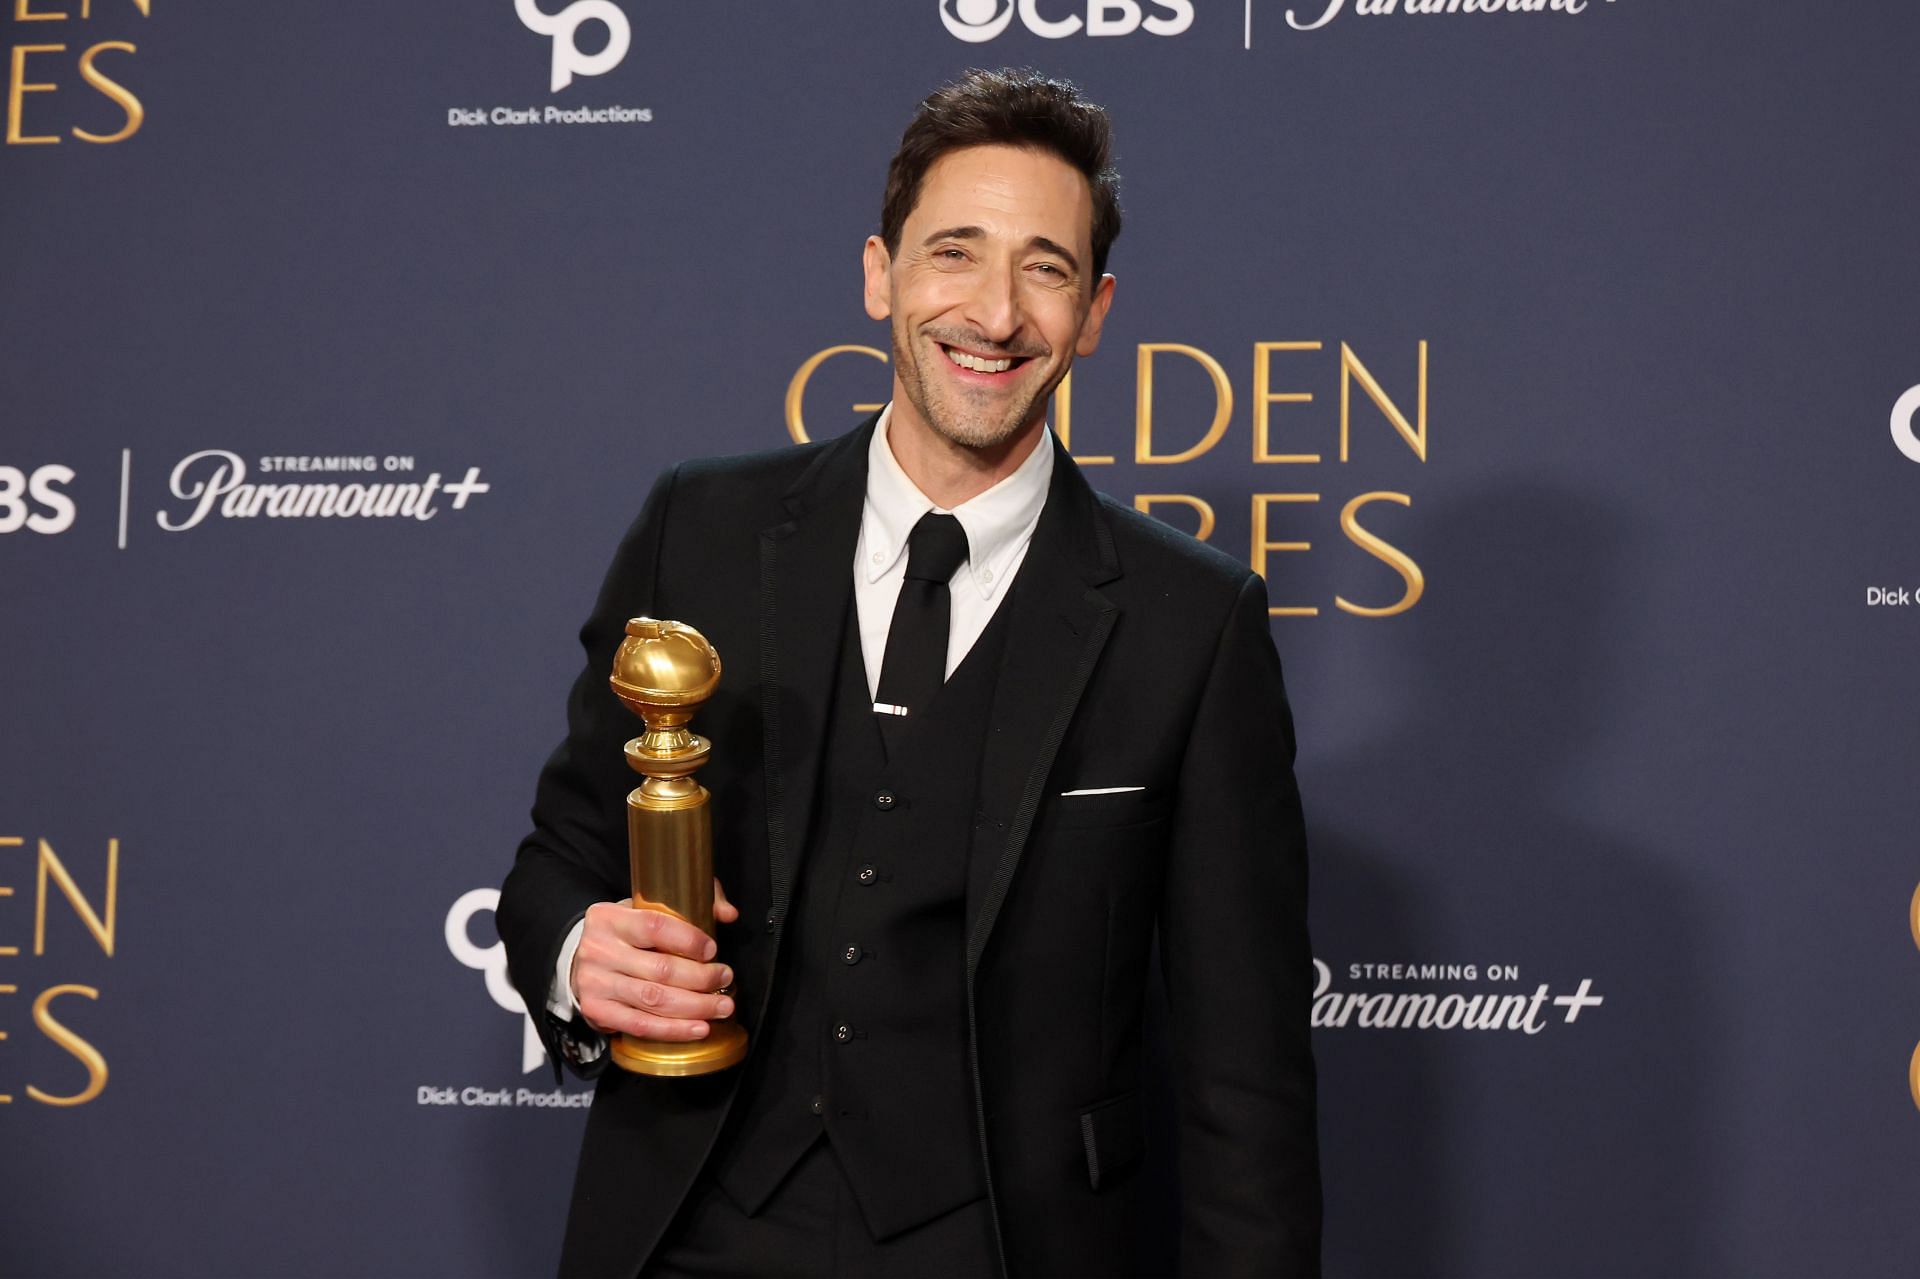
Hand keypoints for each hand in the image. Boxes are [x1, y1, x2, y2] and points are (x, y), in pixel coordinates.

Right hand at [571, 879, 739, 1040]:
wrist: (582, 962)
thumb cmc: (627, 935)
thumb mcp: (648, 909)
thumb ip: (692, 903)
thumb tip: (728, 914)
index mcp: (610, 918)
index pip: (654, 926)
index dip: (689, 940)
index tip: (713, 950)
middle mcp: (599, 949)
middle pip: (660, 968)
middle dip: (702, 977)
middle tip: (725, 978)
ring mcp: (595, 983)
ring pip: (654, 999)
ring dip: (696, 1006)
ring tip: (722, 1006)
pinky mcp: (597, 1011)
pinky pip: (641, 1025)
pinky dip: (674, 1029)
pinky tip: (699, 1027)